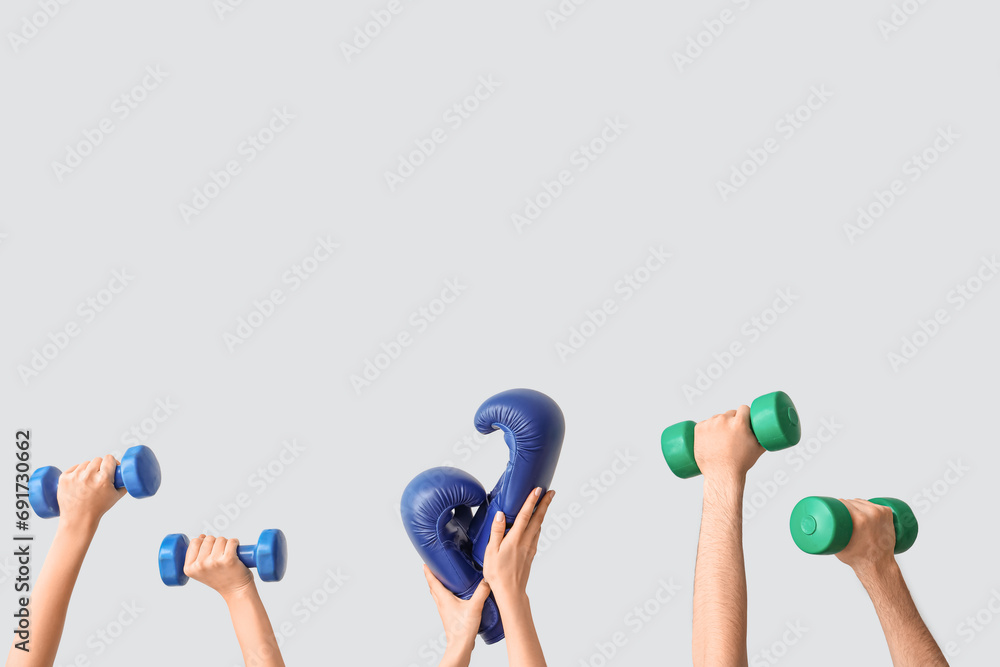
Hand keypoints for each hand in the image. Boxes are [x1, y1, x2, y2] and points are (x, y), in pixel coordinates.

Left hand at [56, 455, 126, 528]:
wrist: (78, 519)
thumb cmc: (96, 509)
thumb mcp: (116, 497)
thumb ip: (123, 484)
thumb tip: (126, 475)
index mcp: (103, 479)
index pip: (109, 458)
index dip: (111, 462)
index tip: (110, 466)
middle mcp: (88, 476)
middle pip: (97, 460)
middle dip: (99, 467)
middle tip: (99, 477)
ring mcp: (75, 476)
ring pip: (85, 463)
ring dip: (88, 469)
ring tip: (88, 481)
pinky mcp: (64, 478)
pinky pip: (74, 467)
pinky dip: (77, 472)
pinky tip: (79, 481)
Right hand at [184, 535, 254, 599]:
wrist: (235, 591)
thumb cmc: (220, 578)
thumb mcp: (201, 569)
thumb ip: (197, 554)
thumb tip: (201, 536)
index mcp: (189, 568)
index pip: (194, 542)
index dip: (204, 543)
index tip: (210, 552)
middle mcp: (200, 565)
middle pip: (208, 538)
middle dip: (216, 543)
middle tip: (220, 556)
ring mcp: (214, 562)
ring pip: (220, 539)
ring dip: (226, 544)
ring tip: (227, 556)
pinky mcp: (228, 559)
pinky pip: (232, 541)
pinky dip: (235, 543)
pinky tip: (236, 551)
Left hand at [424, 565, 490, 658]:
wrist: (460, 645)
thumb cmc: (463, 629)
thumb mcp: (474, 607)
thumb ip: (481, 592)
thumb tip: (486, 580)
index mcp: (444, 599)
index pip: (433, 582)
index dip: (428, 572)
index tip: (425, 563)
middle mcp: (441, 604)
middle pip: (433, 588)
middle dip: (432, 577)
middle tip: (434, 568)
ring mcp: (444, 611)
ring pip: (437, 595)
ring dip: (438, 586)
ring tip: (444, 579)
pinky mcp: (449, 616)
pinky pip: (444, 601)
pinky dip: (445, 594)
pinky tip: (455, 596)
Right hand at [481, 487, 554, 605]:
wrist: (511, 593)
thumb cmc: (498, 574)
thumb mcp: (491, 552)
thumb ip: (496, 532)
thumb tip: (500, 515)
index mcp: (515, 539)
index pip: (525, 515)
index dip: (532, 501)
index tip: (538, 489)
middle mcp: (526, 542)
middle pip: (538, 518)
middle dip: (545, 503)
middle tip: (551, 492)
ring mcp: (530, 548)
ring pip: (539, 526)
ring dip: (542, 513)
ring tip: (544, 503)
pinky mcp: (531, 554)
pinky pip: (536, 535)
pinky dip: (538, 525)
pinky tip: (536, 524)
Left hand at [693, 406, 763, 482]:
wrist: (721, 474)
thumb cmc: (741, 463)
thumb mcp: (758, 450)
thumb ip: (764, 439)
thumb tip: (770, 434)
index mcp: (739, 423)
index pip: (743, 408)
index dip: (745, 413)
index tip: (745, 419)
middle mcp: (723, 420)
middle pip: (729, 413)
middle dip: (732, 421)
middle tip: (733, 433)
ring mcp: (710, 424)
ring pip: (716, 419)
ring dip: (719, 424)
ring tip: (721, 438)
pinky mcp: (699, 429)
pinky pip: (704, 424)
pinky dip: (707, 429)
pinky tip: (710, 437)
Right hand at [836, 499, 896, 574]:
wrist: (879, 564)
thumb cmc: (858, 558)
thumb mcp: (838, 545)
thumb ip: (829, 533)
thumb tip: (819, 525)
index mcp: (859, 519)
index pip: (843, 502)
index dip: (836, 504)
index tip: (833, 507)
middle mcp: (872, 514)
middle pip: (853, 502)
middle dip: (846, 506)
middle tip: (843, 514)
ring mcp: (881, 513)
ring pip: (863, 502)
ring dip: (857, 505)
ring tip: (853, 514)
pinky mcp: (887, 514)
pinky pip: (874, 504)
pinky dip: (869, 506)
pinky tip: (865, 510)